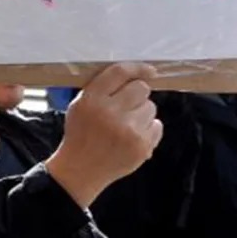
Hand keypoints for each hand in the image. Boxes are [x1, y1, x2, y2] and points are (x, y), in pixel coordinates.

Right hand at [46, 62, 162, 207]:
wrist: (81, 169)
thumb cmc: (81, 134)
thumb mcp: (79, 106)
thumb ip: (101, 89)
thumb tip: (135, 74)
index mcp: (91, 99)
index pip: (119, 73)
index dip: (137, 68)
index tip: (149, 70)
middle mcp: (110, 112)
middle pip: (141, 88)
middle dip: (137, 95)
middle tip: (126, 106)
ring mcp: (128, 130)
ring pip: (150, 107)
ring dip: (141, 113)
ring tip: (125, 126)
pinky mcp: (142, 146)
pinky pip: (157, 125)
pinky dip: (147, 130)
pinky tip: (132, 137)